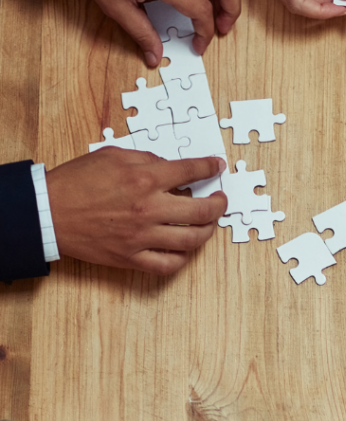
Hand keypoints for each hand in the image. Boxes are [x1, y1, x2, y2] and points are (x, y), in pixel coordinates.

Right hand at [46, 150, 227, 275]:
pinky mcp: (132, 258)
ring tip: (209, 224)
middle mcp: (149, 209)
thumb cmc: (77, 181)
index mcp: (145, 179)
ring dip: (208, 231)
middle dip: (219, 205)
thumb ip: (146, 159)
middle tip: (221, 200)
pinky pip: (168, 265)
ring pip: (191, 240)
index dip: (209, 167)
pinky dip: (183, 258)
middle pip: (201, 211)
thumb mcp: (113, 155)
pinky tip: (186, 249)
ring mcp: (142, 237)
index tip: (217, 166)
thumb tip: (171, 168)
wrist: (50, 212)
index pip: (191, 171)